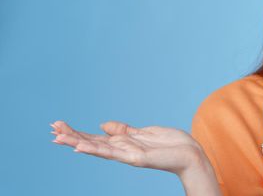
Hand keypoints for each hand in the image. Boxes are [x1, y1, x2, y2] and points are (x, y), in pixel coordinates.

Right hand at [51, 120, 205, 175]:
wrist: (190, 154)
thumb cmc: (171, 144)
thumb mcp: (144, 132)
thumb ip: (124, 130)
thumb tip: (103, 125)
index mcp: (123, 143)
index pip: (95, 138)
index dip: (77, 132)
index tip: (58, 125)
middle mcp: (122, 150)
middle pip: (92, 143)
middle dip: (72, 135)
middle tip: (51, 128)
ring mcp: (128, 155)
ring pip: (98, 148)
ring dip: (77, 143)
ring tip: (58, 137)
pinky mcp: (136, 158)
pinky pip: (114, 153)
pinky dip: (96, 150)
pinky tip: (81, 147)